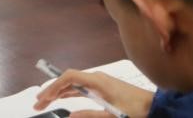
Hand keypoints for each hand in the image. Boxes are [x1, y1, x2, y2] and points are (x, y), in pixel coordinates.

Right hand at [33, 69, 153, 117]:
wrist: (154, 106)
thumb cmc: (136, 110)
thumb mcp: (112, 116)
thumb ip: (90, 115)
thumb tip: (69, 116)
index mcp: (97, 81)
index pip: (69, 77)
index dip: (53, 86)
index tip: (43, 97)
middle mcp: (96, 78)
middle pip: (67, 80)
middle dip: (51, 90)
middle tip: (38, 103)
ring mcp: (99, 83)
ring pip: (73, 84)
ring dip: (59, 92)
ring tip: (45, 102)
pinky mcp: (103, 88)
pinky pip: (80, 88)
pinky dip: (69, 93)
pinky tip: (62, 99)